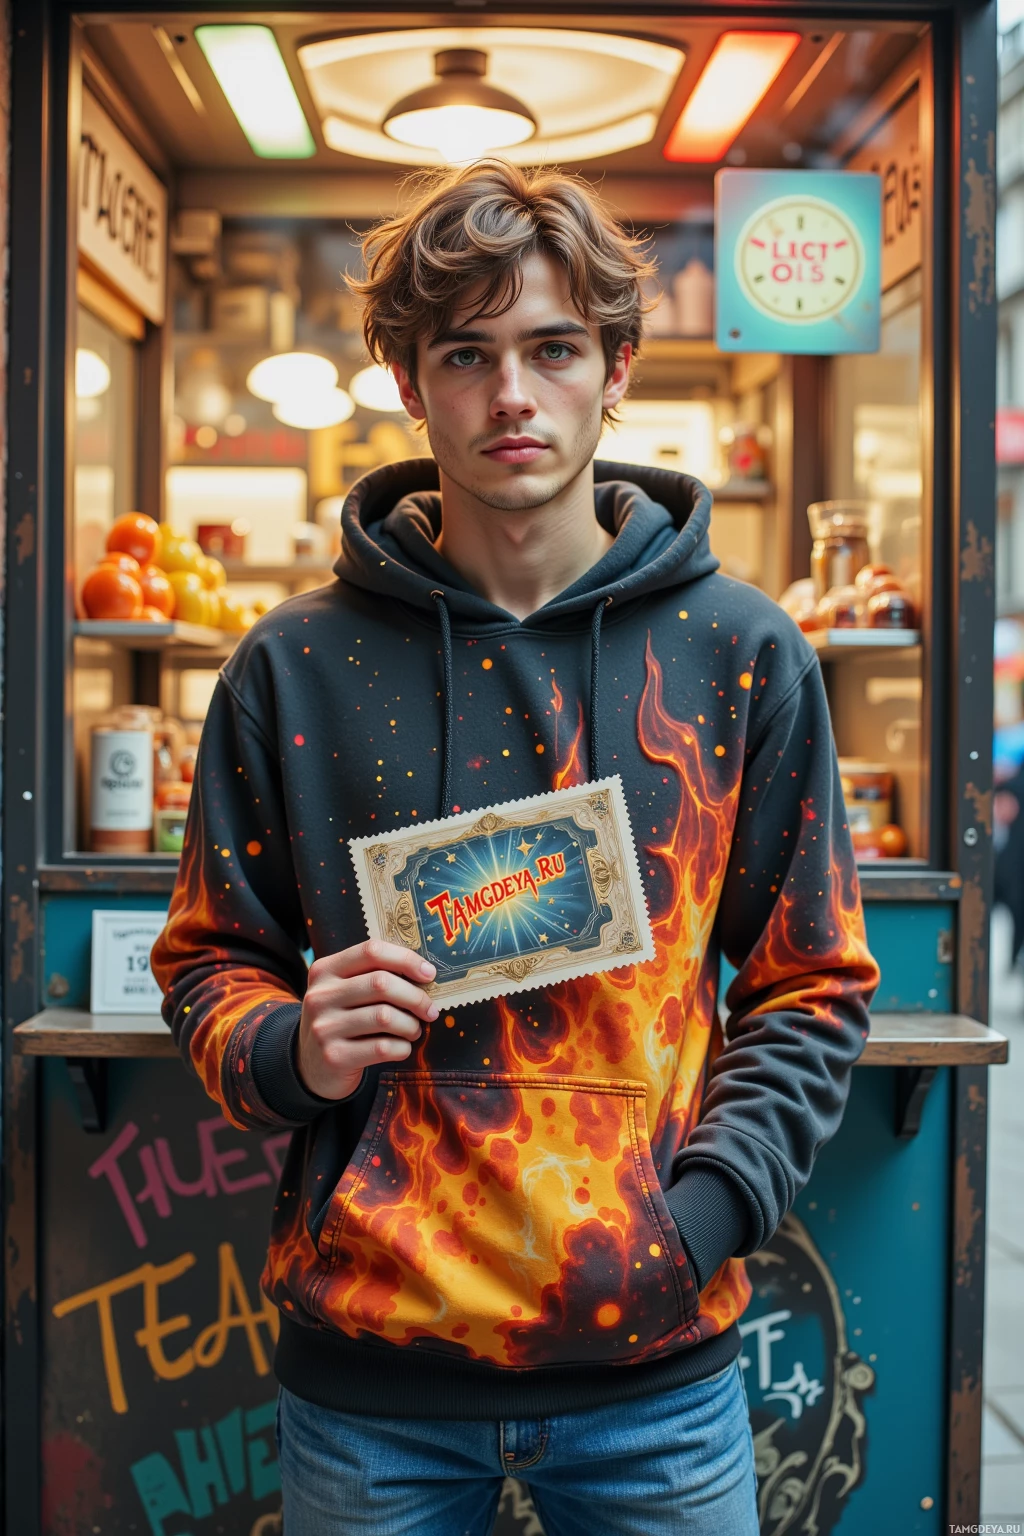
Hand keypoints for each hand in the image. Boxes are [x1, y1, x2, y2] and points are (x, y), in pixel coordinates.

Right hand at [297, 940, 437, 1100]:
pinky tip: (402, 1048)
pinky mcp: (335, 1057)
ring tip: (414, 1030)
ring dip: (411, 1025)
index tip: (429, 974)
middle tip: (430, 1010)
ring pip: (385, 1016)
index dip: (406, 959)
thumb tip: (425, 973)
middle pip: (381, 983)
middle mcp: (320, 996)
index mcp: (325, 970)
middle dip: (416, 997)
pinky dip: (402, 1048)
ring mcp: (324, 1027)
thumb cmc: (341, 1021)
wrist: (310, 1067)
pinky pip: (383, 1048)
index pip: (371, 951)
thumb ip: (372, 976)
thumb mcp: (344, 992)